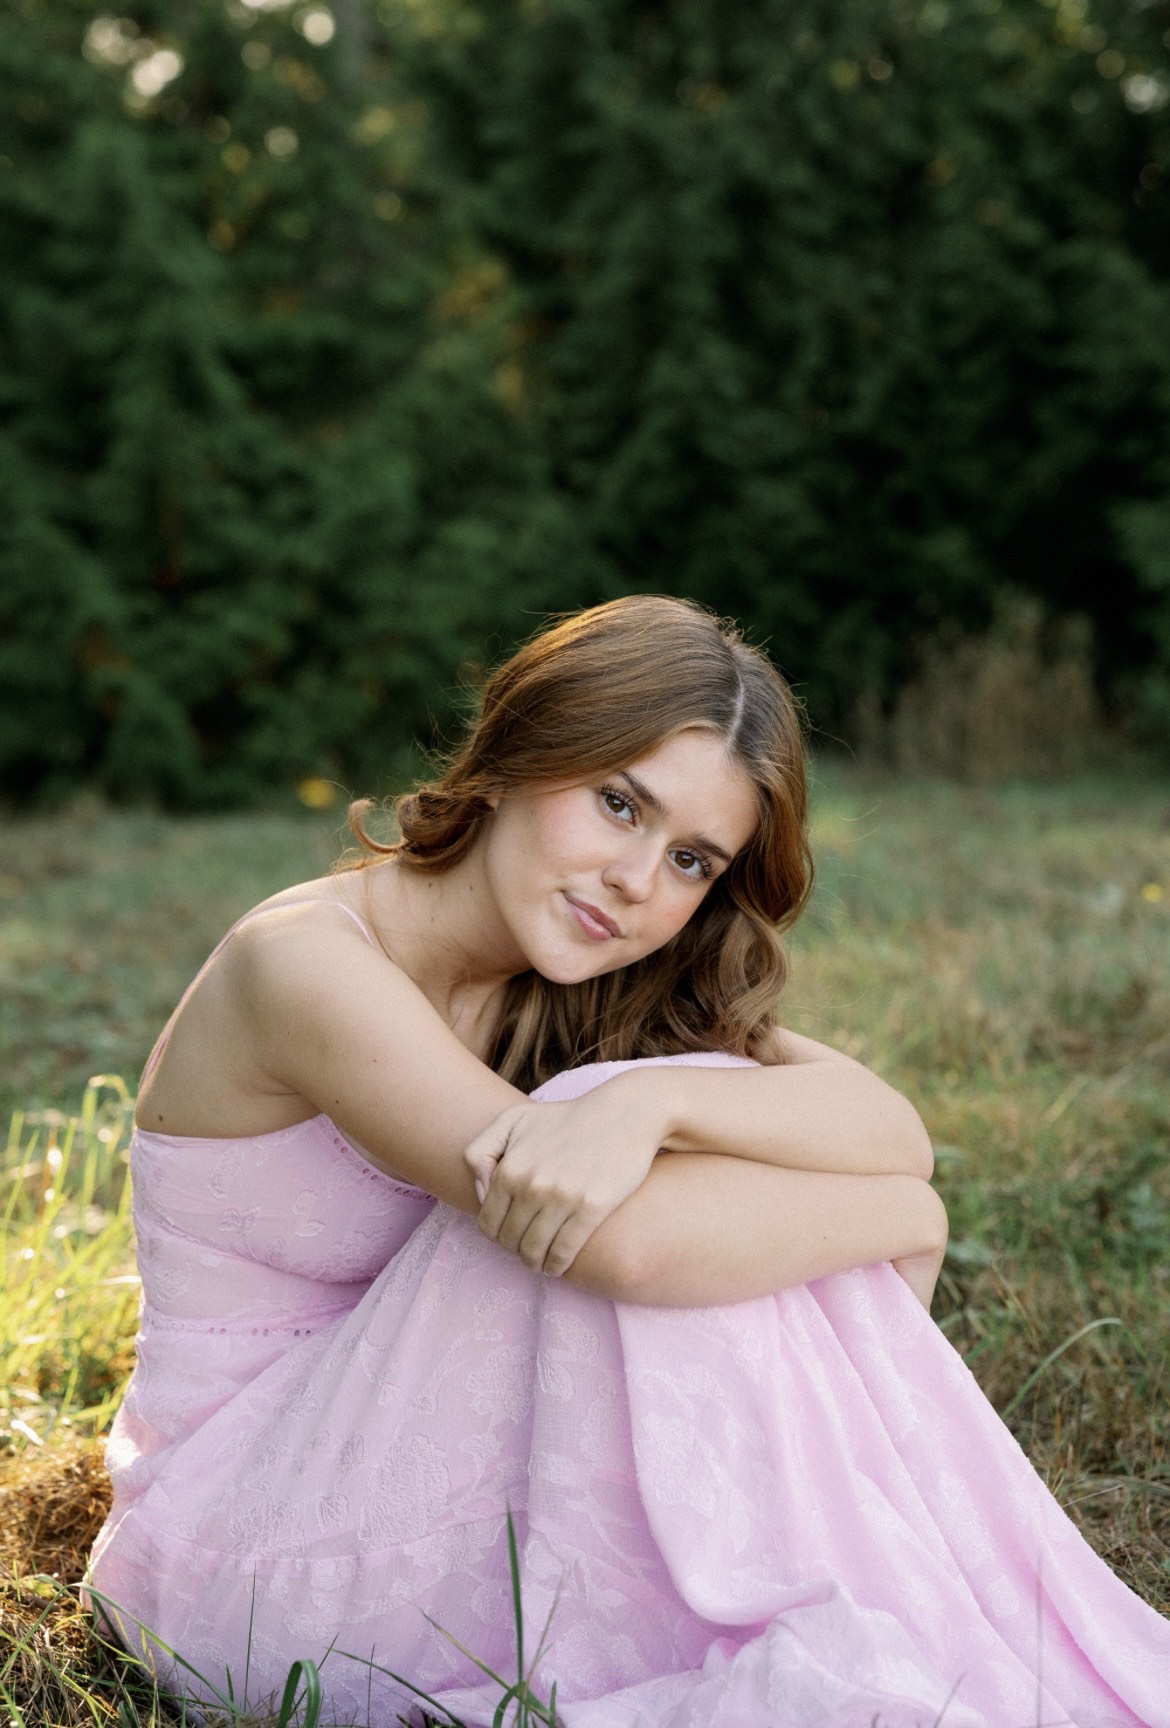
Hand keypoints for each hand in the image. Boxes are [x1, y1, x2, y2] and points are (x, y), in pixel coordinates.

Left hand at [463, 1074, 667, 1276]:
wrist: (623, 1115)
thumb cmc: (566, 1119)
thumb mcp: (513, 1120)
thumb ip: (481, 1151)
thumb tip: (481, 1193)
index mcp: (509, 1167)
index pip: (487, 1222)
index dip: (496, 1234)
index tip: (509, 1235)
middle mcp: (531, 1184)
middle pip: (509, 1240)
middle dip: (515, 1249)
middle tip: (526, 1248)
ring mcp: (561, 1197)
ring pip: (534, 1251)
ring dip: (534, 1262)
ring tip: (540, 1261)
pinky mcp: (591, 1208)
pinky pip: (563, 1252)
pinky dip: (556, 1266)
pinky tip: (557, 1265)